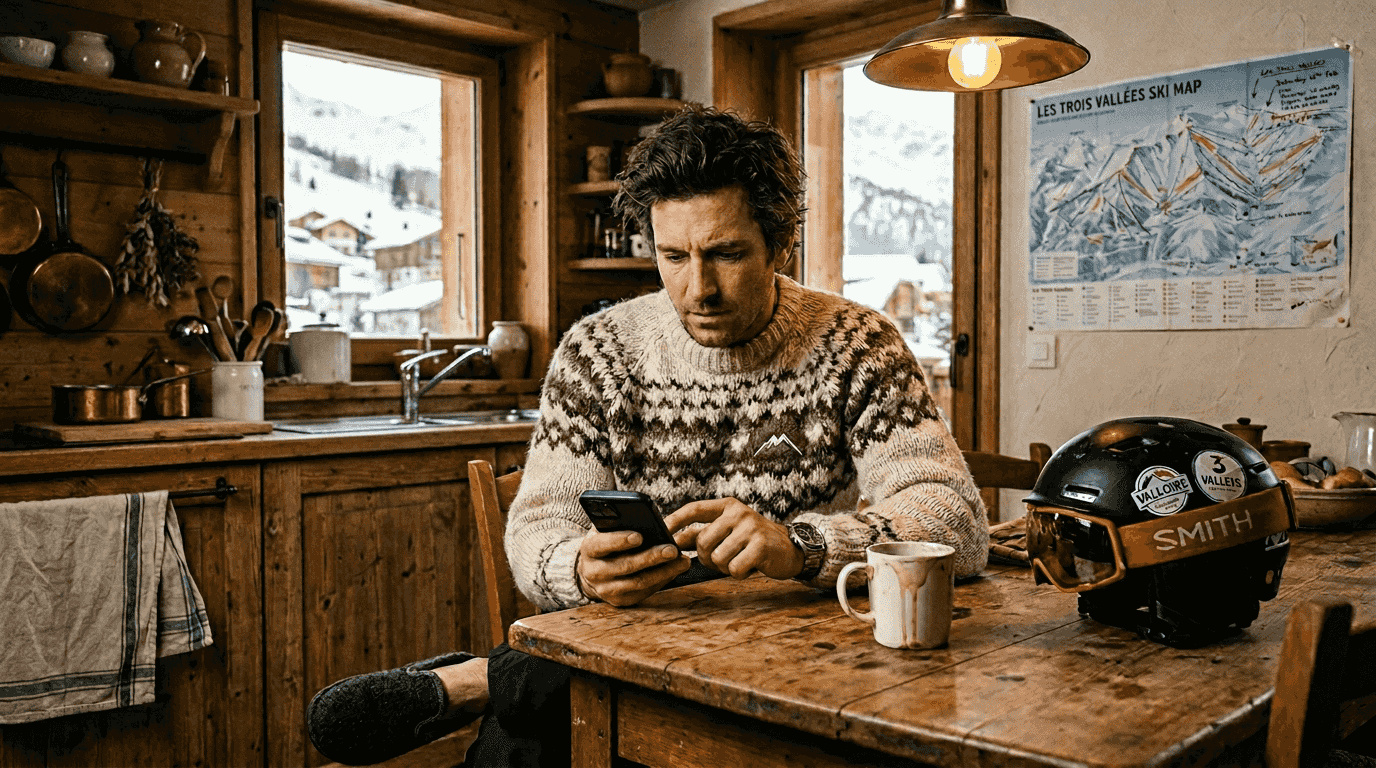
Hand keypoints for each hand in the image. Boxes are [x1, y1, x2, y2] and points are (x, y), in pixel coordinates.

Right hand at [576, 530, 689, 606]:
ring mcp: (606, 590)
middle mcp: (594, 572)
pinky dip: (661, 580)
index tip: (639, 536)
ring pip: (638, 582)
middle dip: (651, 557)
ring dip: (663, 572)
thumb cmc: (606, 543)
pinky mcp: (620, 601)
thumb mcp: (605, 530)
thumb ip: (617, 523)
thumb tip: (644, 519)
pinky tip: (675, 570)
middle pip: (625, 566)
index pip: (602, 544)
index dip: (620, 540)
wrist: (593, 570)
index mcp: (589, 549)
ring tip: (682, 561)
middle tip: (672, 549)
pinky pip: (644, 592)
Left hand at [665, 498, 803, 579]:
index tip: (662, 531)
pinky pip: (734, 568)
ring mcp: (750, 528)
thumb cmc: (753, 541)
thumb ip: (703, 533)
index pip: (694, 509)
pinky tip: (750, 566)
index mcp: (727, 506)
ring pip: (717, 557)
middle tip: (722, 559)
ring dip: (724, 567)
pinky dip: (739, 573)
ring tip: (738, 561)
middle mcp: (738, 513)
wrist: (791, 548)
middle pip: (702, 541)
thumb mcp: (729, 530)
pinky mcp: (760, 546)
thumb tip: (673, 542)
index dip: (675, 520)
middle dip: (707, 557)